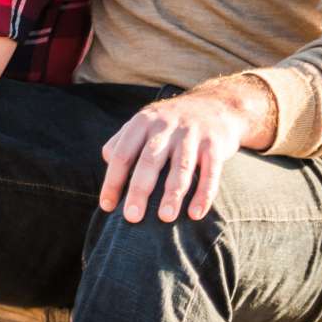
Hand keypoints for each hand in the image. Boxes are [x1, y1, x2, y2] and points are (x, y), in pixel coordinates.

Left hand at [99, 88, 259, 223]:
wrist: (215, 103)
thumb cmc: (170, 122)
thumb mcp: (144, 122)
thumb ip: (123, 139)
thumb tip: (107, 161)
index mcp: (143, 122)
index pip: (122, 154)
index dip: (113, 180)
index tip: (107, 206)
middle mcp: (166, 126)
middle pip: (149, 161)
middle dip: (139, 190)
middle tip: (132, 217)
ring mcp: (191, 134)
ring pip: (180, 167)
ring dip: (172, 194)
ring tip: (165, 218)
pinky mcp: (215, 144)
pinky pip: (210, 172)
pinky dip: (204, 194)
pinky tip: (195, 214)